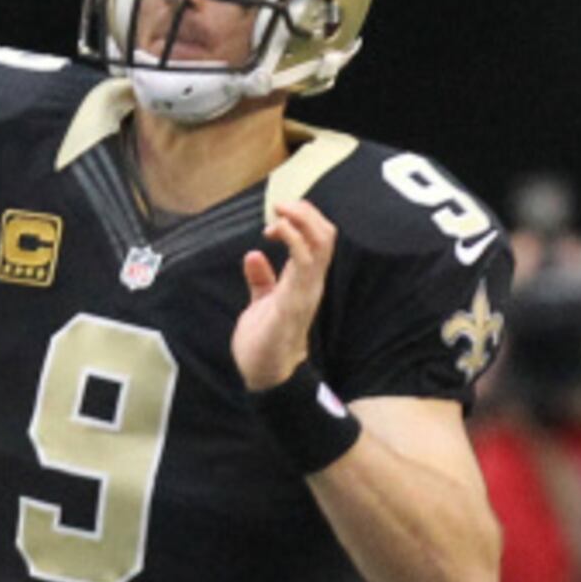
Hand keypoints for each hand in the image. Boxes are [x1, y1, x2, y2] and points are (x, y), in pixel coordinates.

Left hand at [234, 199, 336, 390]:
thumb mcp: (261, 302)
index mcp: (305, 281)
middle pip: (327, 234)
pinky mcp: (293, 301)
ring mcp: (305, 292)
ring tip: (280, 213)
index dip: (303, 219)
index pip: (320, 239)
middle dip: (306, 211)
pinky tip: (275, 232)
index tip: (274, 220)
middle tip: (280, 206)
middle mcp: (311, 283)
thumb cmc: (264, 341)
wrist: (264, 375)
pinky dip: (293, 240)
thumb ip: (262, 279)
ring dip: (301, 220)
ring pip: (321, 243)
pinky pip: (303, 263)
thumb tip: (254, 255)